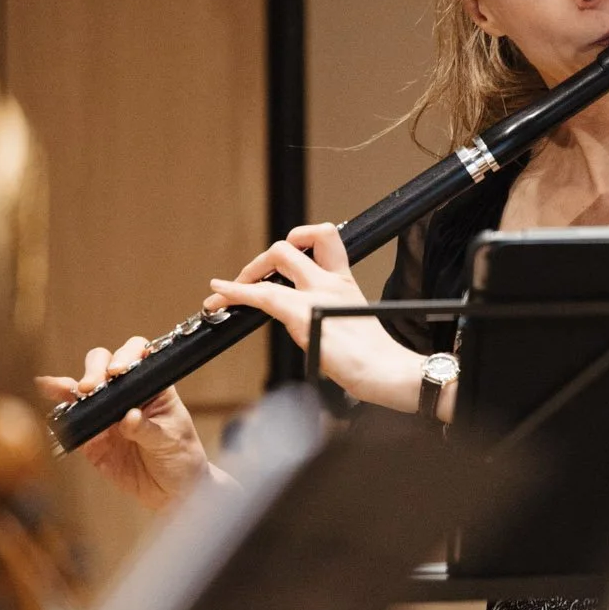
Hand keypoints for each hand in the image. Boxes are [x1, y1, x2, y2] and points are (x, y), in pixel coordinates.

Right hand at [37, 335, 218, 511]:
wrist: (171, 491)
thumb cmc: (180, 458)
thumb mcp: (171, 441)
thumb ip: (148, 429)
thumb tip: (129, 417)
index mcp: (153, 387)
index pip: (138, 356)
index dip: (126, 356)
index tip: (118, 371)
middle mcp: (127, 393)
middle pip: (103, 364)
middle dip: (95, 370)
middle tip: (91, 388)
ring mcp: (107, 412)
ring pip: (82, 387)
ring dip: (71, 385)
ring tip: (62, 388)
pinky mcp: (92, 435)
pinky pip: (72, 417)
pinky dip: (59, 406)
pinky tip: (47, 391)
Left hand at [207, 224, 428, 410]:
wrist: (389, 372)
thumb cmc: (375, 359)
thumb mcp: (352, 325)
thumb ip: (330, 314)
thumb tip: (306, 323)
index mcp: (345, 282)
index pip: (324, 237)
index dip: (300, 237)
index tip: (283, 258)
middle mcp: (331, 282)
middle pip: (290, 246)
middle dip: (262, 261)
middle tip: (250, 280)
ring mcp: (317, 295)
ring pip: (276, 259)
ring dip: (246, 273)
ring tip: (228, 291)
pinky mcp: (304, 315)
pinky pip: (262, 295)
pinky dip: (235, 293)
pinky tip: (219, 294)